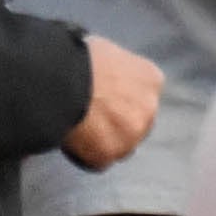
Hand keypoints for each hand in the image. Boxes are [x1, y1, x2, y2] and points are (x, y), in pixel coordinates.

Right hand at [63, 36, 163, 166]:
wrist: (63, 80)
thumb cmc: (78, 59)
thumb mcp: (109, 53)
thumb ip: (117, 72)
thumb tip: (104, 77)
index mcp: (152, 79)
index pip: (142, 100)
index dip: (120, 103)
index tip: (104, 103)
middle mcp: (150, 108)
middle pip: (135, 125)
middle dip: (117, 125)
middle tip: (90, 119)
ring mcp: (132, 134)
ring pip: (120, 147)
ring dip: (102, 142)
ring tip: (78, 130)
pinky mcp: (110, 153)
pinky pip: (97, 161)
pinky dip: (84, 155)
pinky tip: (72, 140)